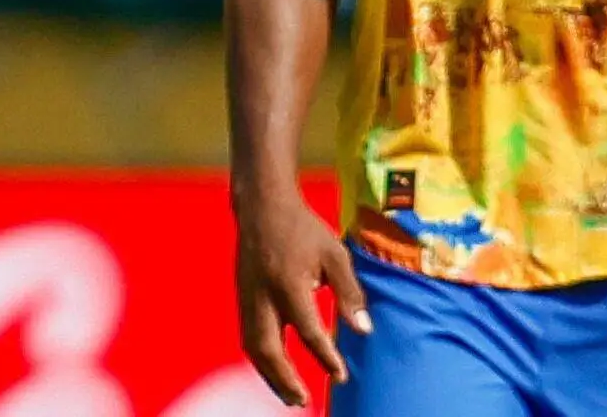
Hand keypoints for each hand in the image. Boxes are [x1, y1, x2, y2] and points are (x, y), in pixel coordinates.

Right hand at [235, 194, 369, 406]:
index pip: (307, 329)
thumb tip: (364, 330)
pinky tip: (275, 371)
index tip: (340, 375)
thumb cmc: (304, 230)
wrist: (262, 208)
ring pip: (254, 348)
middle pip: (269, 349)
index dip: (325, 356)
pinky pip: (248, 339)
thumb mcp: (334, 254)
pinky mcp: (241, 300)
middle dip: (285, 379)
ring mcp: (247, 299)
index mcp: (289, 283)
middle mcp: (263, 296)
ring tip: (290, 395)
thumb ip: (349, 292)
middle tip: (303, 400)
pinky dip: (261, 361)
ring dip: (270, 376)